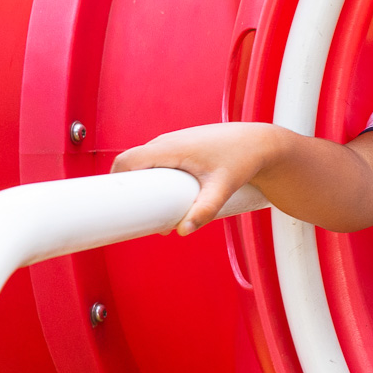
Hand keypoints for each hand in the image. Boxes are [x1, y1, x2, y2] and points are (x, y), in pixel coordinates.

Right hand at [111, 122, 281, 234]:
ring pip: (145, 164)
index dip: (114, 182)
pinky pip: (157, 161)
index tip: (111, 205)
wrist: (261, 143)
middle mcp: (166, 142)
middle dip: (130, 191)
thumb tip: (183, 230)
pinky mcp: (182, 146)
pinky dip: (155, 178)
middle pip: (132, 166)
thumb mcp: (222, 187)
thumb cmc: (243, 159)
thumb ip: (204, 210)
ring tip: (153, 215)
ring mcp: (173, 142)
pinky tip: (164, 198)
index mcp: (168, 147)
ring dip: (144, 186)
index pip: (126, 162)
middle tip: (136, 219)